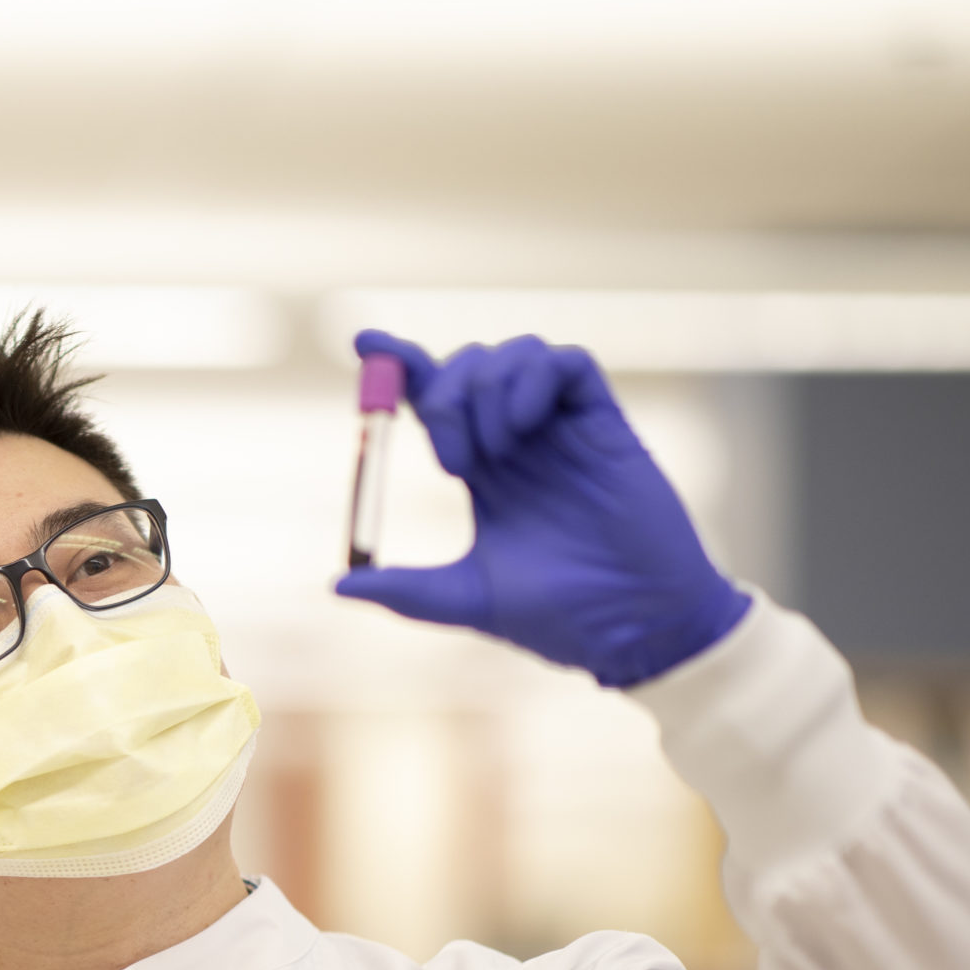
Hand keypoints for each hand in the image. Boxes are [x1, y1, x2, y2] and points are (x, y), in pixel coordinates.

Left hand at [336, 329, 749, 688]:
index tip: (363, 342)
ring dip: (484, 389)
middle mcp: (518, 439)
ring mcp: (562, 428)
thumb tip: (336, 586)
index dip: (399, 363)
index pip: (432, 396)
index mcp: (482, 469)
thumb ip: (403, 590)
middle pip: (465, 367)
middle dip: (440, 392)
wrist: (633, 627)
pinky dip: (533, 378)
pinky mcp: (606, 424)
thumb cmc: (558, 617)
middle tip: (449, 458)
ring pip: (514, 353)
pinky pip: (568, 363)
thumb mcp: (466, 599)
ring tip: (493, 453)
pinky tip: (521, 429)